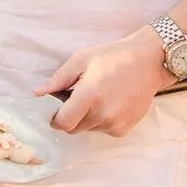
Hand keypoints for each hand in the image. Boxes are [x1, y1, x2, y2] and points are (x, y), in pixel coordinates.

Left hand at [37, 27, 172, 136]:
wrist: (148, 62)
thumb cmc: (113, 57)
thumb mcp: (81, 60)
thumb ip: (58, 79)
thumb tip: (38, 93)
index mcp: (90, 95)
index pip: (63, 123)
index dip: (55, 118)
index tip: (55, 109)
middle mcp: (103, 114)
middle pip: (73, 128)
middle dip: (70, 116)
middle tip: (77, 97)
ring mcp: (115, 123)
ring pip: (88, 129)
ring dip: (86, 118)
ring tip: (97, 96)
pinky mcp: (124, 129)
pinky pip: (103, 130)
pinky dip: (101, 121)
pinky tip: (109, 103)